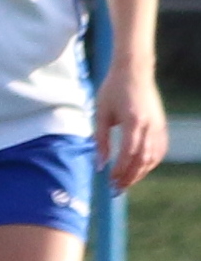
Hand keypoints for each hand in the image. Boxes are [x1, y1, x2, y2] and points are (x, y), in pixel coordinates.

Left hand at [96, 62, 170, 193]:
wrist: (134, 71)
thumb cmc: (112, 90)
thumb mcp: (100, 114)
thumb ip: (100, 140)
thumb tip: (99, 164)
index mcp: (134, 122)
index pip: (129, 154)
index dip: (120, 170)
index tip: (109, 181)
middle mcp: (150, 126)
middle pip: (143, 159)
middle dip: (130, 176)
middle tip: (116, 189)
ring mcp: (159, 126)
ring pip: (154, 157)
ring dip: (140, 172)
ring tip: (126, 182)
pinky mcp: (161, 125)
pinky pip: (160, 149)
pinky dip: (151, 162)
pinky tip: (140, 168)